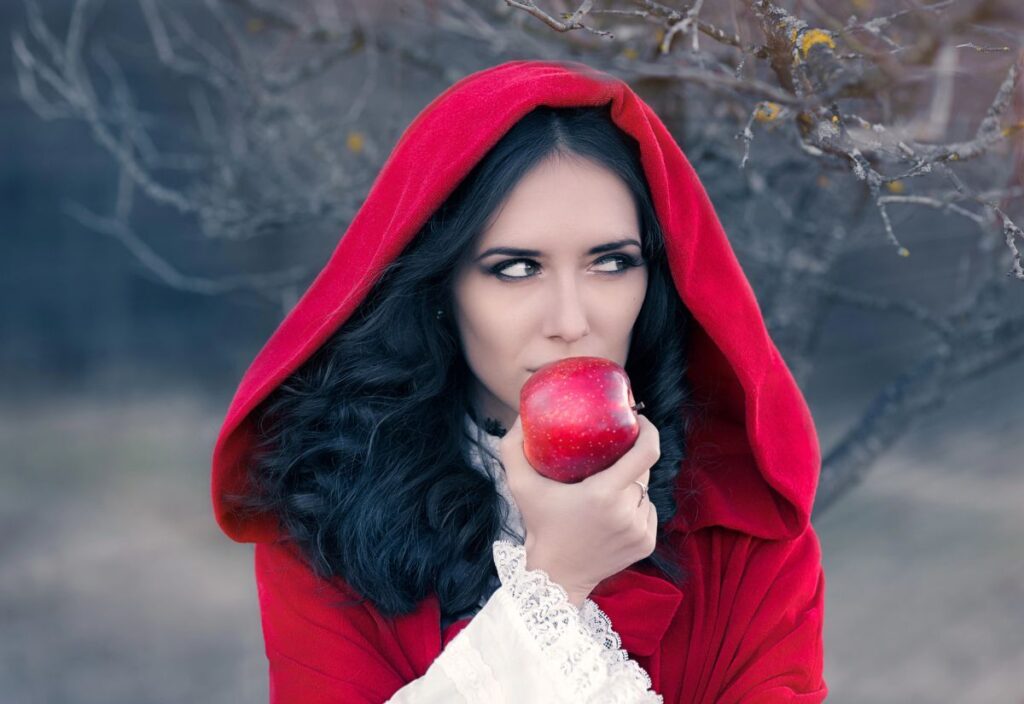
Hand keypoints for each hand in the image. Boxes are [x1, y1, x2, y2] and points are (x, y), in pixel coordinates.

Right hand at [499, 413, 659, 605]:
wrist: (556, 575)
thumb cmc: (539, 525)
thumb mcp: (520, 485)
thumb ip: (514, 447)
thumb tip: (520, 417)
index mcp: (604, 494)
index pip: (646, 453)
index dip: (649, 431)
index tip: (639, 420)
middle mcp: (626, 512)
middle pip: (642, 471)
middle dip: (630, 461)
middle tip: (610, 459)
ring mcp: (639, 530)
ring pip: (644, 492)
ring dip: (630, 487)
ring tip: (605, 492)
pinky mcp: (646, 544)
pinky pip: (647, 512)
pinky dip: (634, 509)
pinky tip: (613, 515)